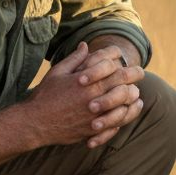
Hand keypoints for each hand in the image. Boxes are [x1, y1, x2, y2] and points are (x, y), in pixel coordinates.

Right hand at [22, 43, 144, 147]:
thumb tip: (85, 45)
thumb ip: (75, 59)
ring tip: (135, 93)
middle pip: (125, 86)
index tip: (129, 62)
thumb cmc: (45, 95)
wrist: (36, 122)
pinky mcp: (94, 130)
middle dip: (135, 77)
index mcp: (88, 82)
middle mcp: (95, 98)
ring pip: (125, 106)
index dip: (127, 64)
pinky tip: (129, 110)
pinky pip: (118, 124)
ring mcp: (96, 115)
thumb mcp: (58, 72)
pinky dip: (127, 116)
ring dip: (133, 98)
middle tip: (140, 73)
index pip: (117, 70)